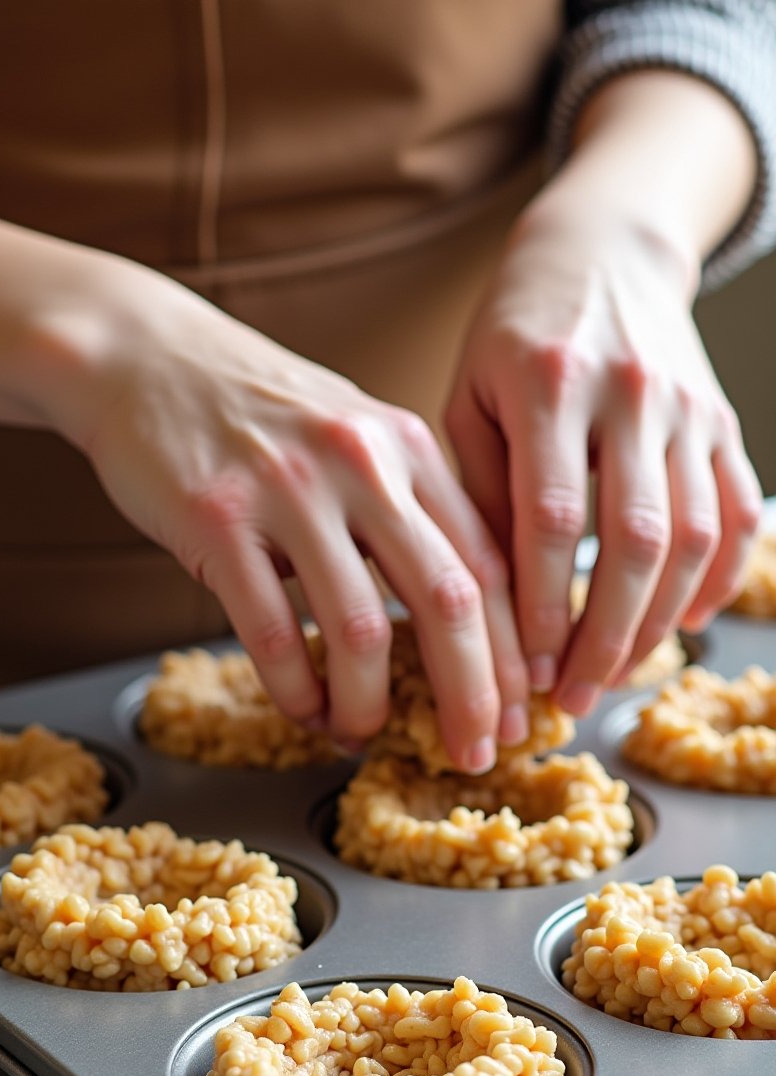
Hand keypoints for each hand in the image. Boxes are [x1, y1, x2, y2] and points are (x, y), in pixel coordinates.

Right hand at [39, 261, 528, 768]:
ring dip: (367, 705)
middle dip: (473, 694)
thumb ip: (405, 508)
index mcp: (407, 447)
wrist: (142, 354)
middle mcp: (361, 464)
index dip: (511, 650)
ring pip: (361, 631)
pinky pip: (273, 633)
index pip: (488, 562)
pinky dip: (294, 690)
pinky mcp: (218, 519)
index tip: (517, 709)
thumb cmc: (251, 411)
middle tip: (476, 754)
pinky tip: (300, 710)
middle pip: (449, 601)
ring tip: (359, 734)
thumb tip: (459, 618)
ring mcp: (289, 491)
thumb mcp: (351, 436)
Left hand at [445, 199, 762, 715]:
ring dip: (658, 621)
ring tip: (613, 673)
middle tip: (572, 694)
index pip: (552, 518)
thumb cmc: (513, 334)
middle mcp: (628, 393)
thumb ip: (480, 490)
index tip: (524, 665)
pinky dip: (719, 579)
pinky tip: (684, 622)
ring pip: (693, 538)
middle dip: (605, 633)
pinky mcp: (722, 421)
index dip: (543, 603)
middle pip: (636, 540)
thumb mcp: (470, 397)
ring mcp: (686, 408)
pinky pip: (736, 515)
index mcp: (549, 383)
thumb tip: (494, 600)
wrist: (602, 250)